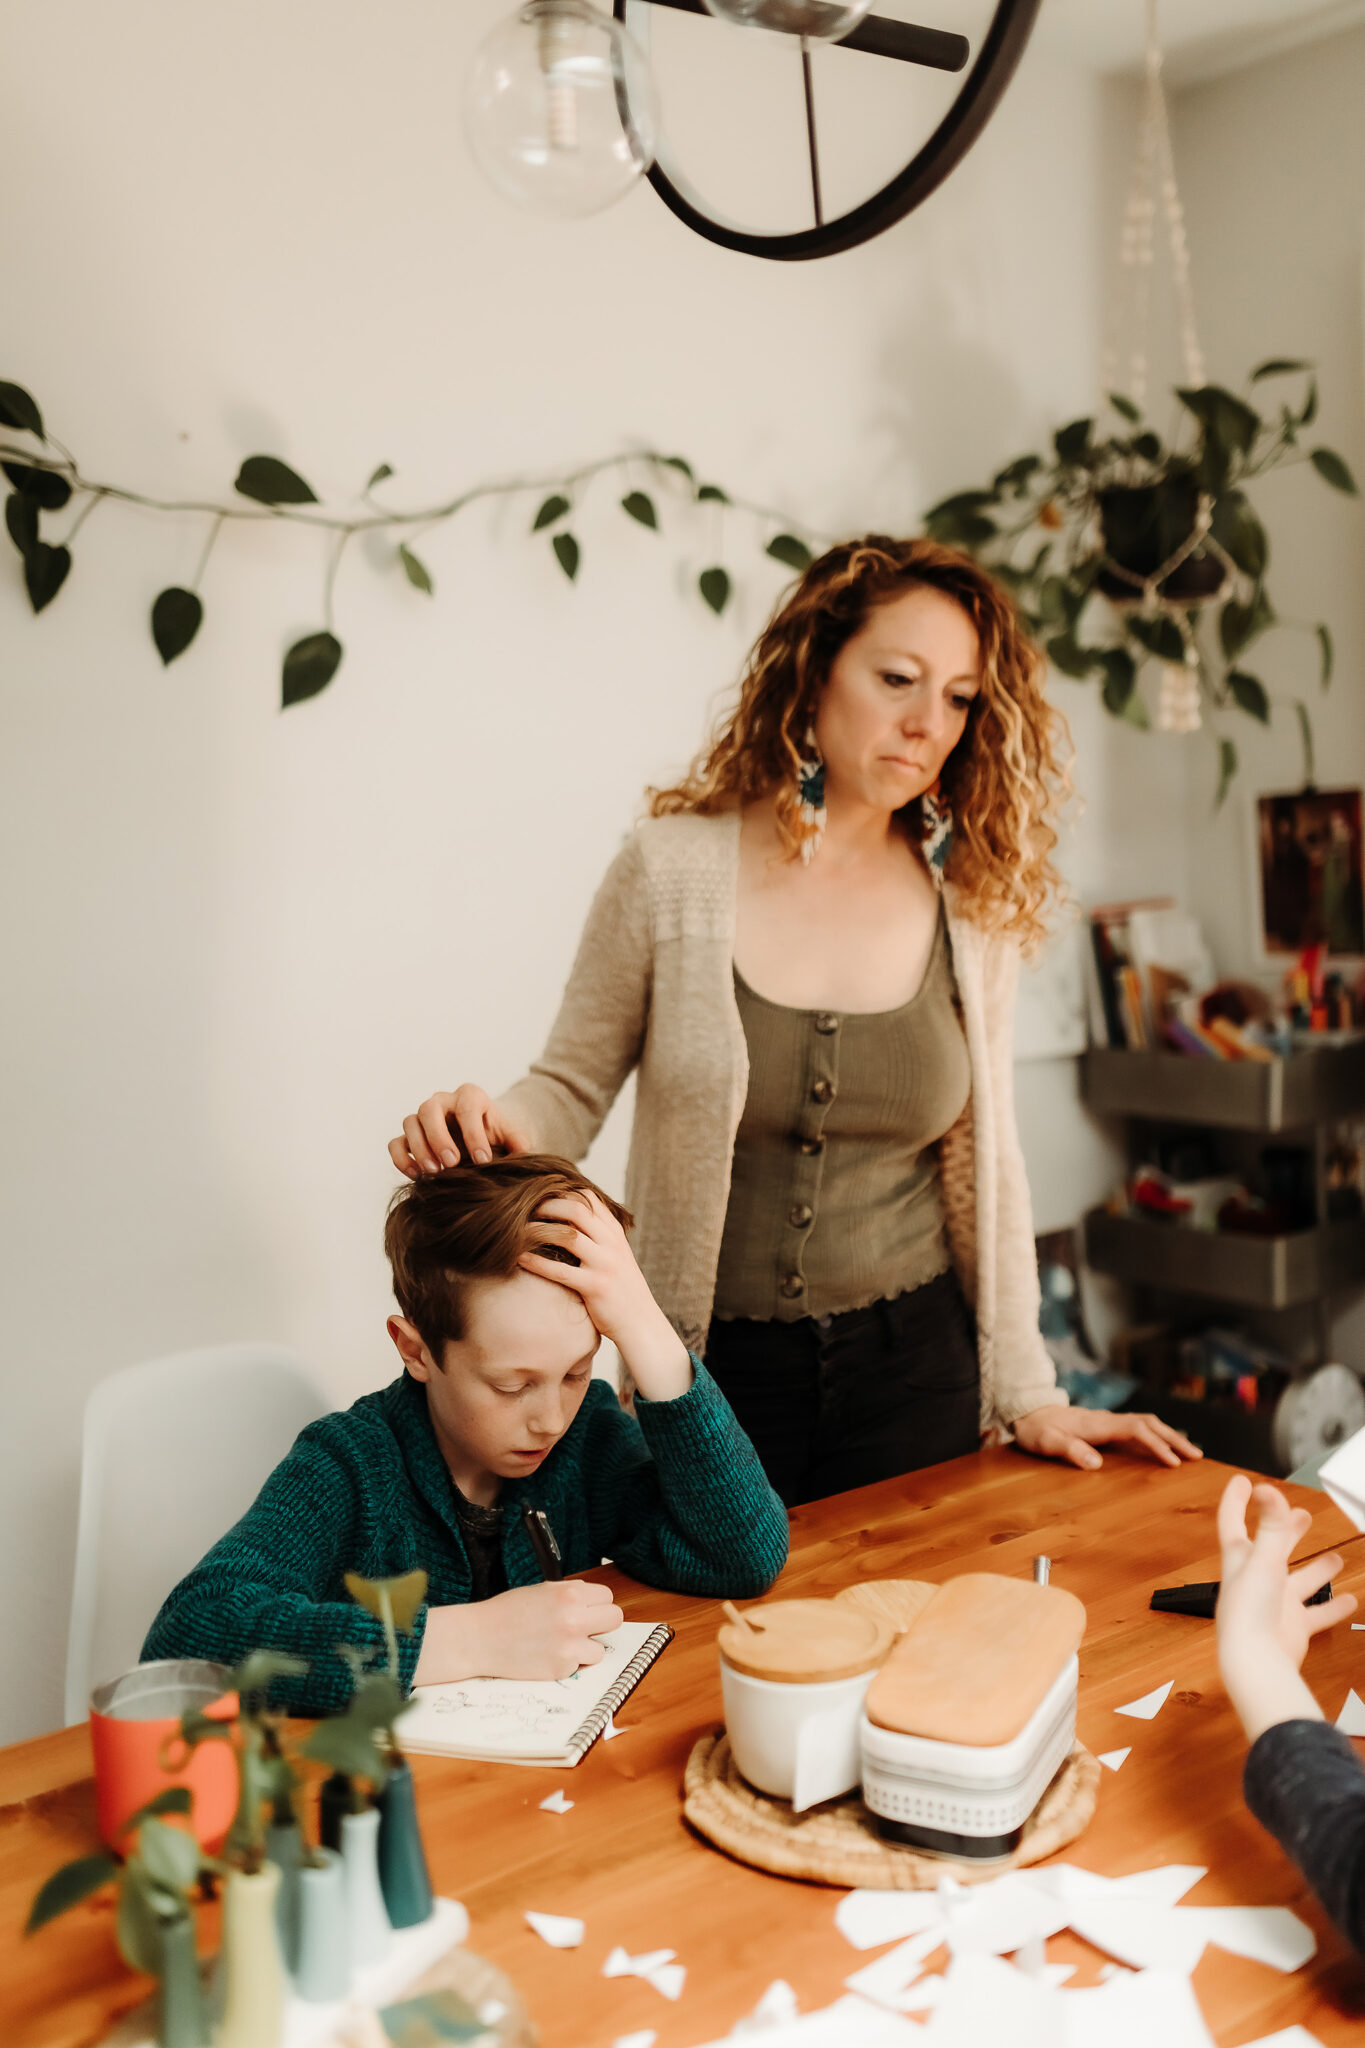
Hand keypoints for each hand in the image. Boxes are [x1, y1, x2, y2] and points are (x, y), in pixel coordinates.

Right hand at [389, 1084, 533, 1176]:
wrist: (478, 1136)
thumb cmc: (494, 1133)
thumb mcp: (509, 1134)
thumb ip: (517, 1140)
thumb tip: (523, 1151)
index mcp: (469, 1096)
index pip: (467, 1108)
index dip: (474, 1135)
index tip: (483, 1161)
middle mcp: (442, 1101)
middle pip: (429, 1109)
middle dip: (439, 1137)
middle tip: (452, 1164)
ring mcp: (422, 1117)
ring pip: (410, 1123)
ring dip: (419, 1148)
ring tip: (434, 1173)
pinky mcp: (409, 1136)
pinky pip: (396, 1142)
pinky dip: (401, 1158)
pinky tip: (416, 1176)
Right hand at [413, 1580, 624, 1684]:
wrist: (480, 1638)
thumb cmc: (507, 1613)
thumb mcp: (542, 1590)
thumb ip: (570, 1594)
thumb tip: (594, 1601)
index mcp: (570, 1594)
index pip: (607, 1597)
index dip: (596, 1604)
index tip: (587, 1610)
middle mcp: (574, 1618)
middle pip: (615, 1619)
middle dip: (601, 1624)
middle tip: (583, 1628)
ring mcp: (570, 1645)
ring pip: (600, 1649)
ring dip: (585, 1648)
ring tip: (560, 1644)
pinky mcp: (562, 1668)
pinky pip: (580, 1666)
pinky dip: (567, 1663)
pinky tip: (547, 1655)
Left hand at [519, 1190, 692, 1400]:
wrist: (641, 1323)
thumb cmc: (622, 1289)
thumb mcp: (615, 1255)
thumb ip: (597, 1237)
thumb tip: (564, 1221)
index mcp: (615, 1232)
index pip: (588, 1198)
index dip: (561, 1192)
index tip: (538, 1194)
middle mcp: (612, 1243)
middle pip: (576, 1209)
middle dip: (546, 1205)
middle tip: (523, 1209)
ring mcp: (605, 1264)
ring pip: (567, 1235)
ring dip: (537, 1230)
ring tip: (515, 1231)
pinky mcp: (596, 1286)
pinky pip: (560, 1270)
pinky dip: (536, 1262)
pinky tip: (519, 1259)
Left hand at [1012, 1403, 1201, 1471]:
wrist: (1027, 1411)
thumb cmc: (1036, 1429)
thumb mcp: (1047, 1441)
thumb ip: (1070, 1450)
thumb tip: (1097, 1464)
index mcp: (1098, 1424)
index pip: (1136, 1430)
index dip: (1157, 1445)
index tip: (1174, 1462)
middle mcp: (1107, 1420)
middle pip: (1149, 1424)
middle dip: (1174, 1439)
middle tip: (1197, 1457)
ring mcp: (1108, 1421)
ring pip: (1146, 1424)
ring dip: (1168, 1436)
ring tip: (1189, 1453)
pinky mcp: (1105, 1426)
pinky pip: (1138, 1428)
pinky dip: (1156, 1437)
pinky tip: (1163, 1448)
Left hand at [1216, 1474, 1355, 1741]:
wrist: (1256, 1660)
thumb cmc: (1250, 1610)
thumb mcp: (1264, 1560)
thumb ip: (1271, 1526)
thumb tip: (1268, 1490)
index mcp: (1240, 1559)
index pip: (1233, 1522)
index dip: (1236, 1501)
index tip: (1243, 1482)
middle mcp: (1256, 1579)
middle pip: (1272, 1547)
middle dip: (1286, 1530)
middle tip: (1303, 1515)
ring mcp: (1276, 1604)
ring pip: (1300, 1581)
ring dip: (1317, 1570)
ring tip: (1336, 1558)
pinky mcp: (1293, 1626)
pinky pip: (1317, 1614)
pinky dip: (1333, 1607)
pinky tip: (1349, 1601)